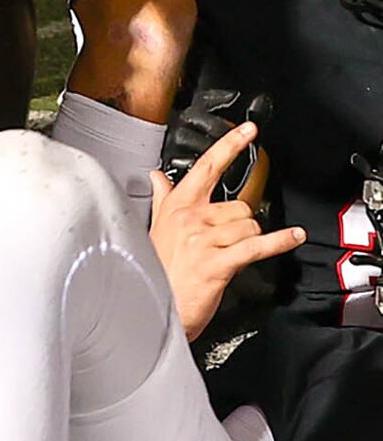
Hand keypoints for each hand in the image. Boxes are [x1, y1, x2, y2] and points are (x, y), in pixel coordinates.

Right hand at [149, 122, 303, 340]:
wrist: (148, 310)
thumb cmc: (154, 271)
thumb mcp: (153, 228)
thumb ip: (162, 199)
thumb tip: (157, 176)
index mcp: (175, 207)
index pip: (206, 167)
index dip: (229, 146)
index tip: (247, 130)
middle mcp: (189, 218)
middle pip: (239, 205)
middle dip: (242, 224)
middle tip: (227, 242)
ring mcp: (203, 239)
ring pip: (249, 226)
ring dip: (250, 241)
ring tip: (230, 256)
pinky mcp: (217, 262)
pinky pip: (257, 246)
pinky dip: (279, 241)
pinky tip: (292, 237)